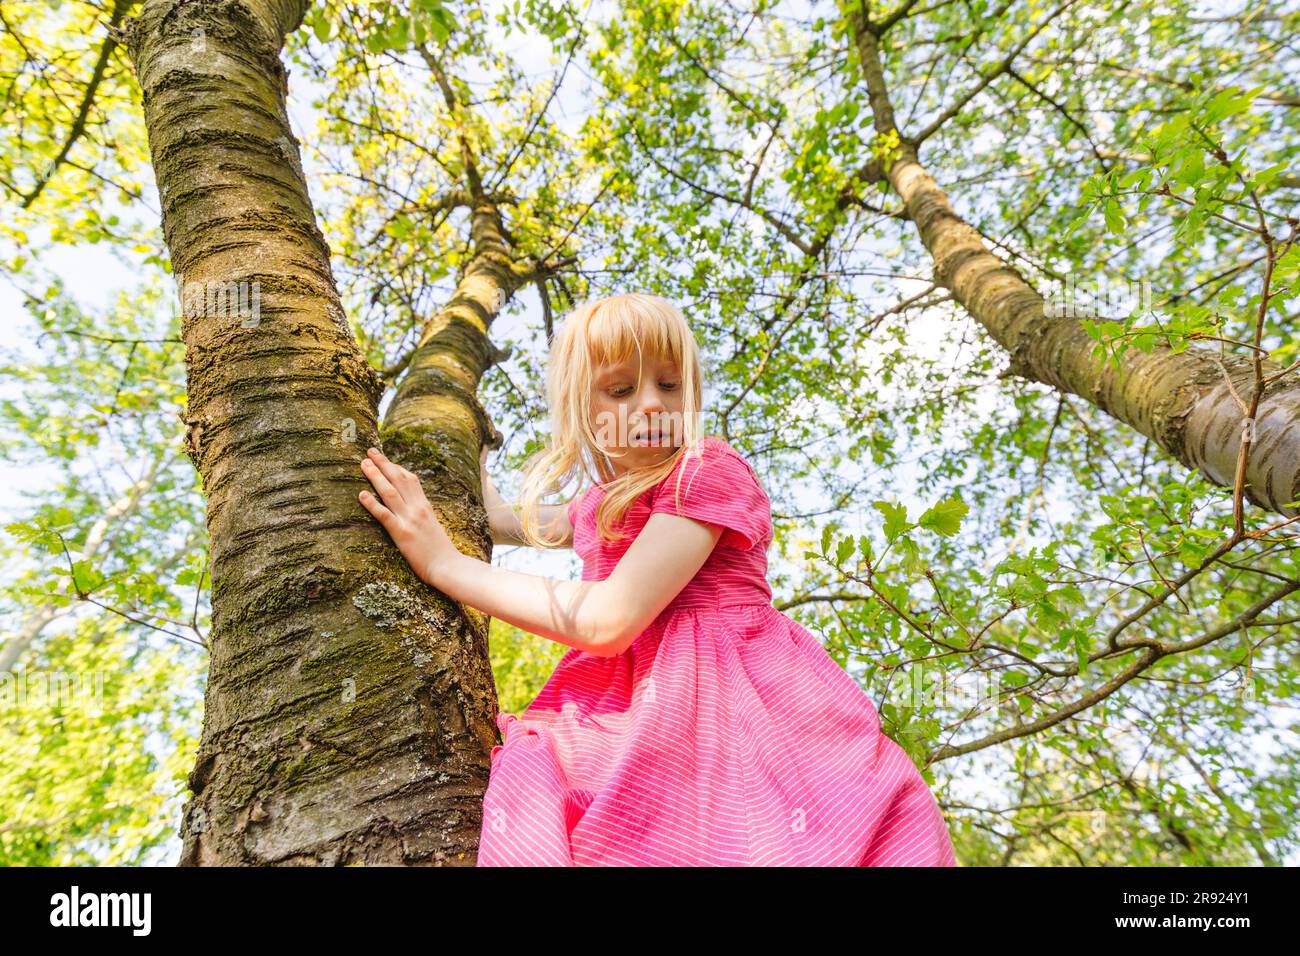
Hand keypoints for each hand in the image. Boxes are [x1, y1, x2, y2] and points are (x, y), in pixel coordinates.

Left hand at [358, 447, 459, 585]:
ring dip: (375, 476)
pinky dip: (372, 503)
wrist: (448, 566)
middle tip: (369, 451)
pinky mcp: (402, 534)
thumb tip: (414, 509)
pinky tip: (361, 494)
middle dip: (383, 464)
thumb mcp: (433, 527)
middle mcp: (417, 509)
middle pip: (398, 480)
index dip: (396, 467)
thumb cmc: (441, 551)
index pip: (410, 480)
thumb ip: (423, 516)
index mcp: (425, 506)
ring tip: (363, 464)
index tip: (384, 459)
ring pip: (389, 492)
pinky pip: (384, 515)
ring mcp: (409, 520)